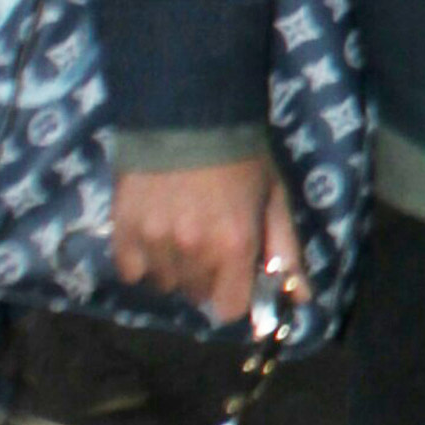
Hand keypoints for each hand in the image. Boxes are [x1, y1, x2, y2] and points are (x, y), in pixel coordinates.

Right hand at [111, 157, 306, 327]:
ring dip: (175, 270)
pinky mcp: (123, 229)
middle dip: (208, 278)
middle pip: (197, 294)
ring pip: (165, 283)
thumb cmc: (242, 158)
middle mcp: (193, 250)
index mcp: (234, 245)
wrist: (189, 115)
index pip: (230, 308)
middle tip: (209, 246)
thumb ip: (286, 253)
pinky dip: (141, 262)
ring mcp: (154, 241)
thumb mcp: (274, 201)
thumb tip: (301, 298)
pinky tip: (154, 239)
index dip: (235, 296)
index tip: (234, 278)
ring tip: (181, 238)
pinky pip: (130, 271)